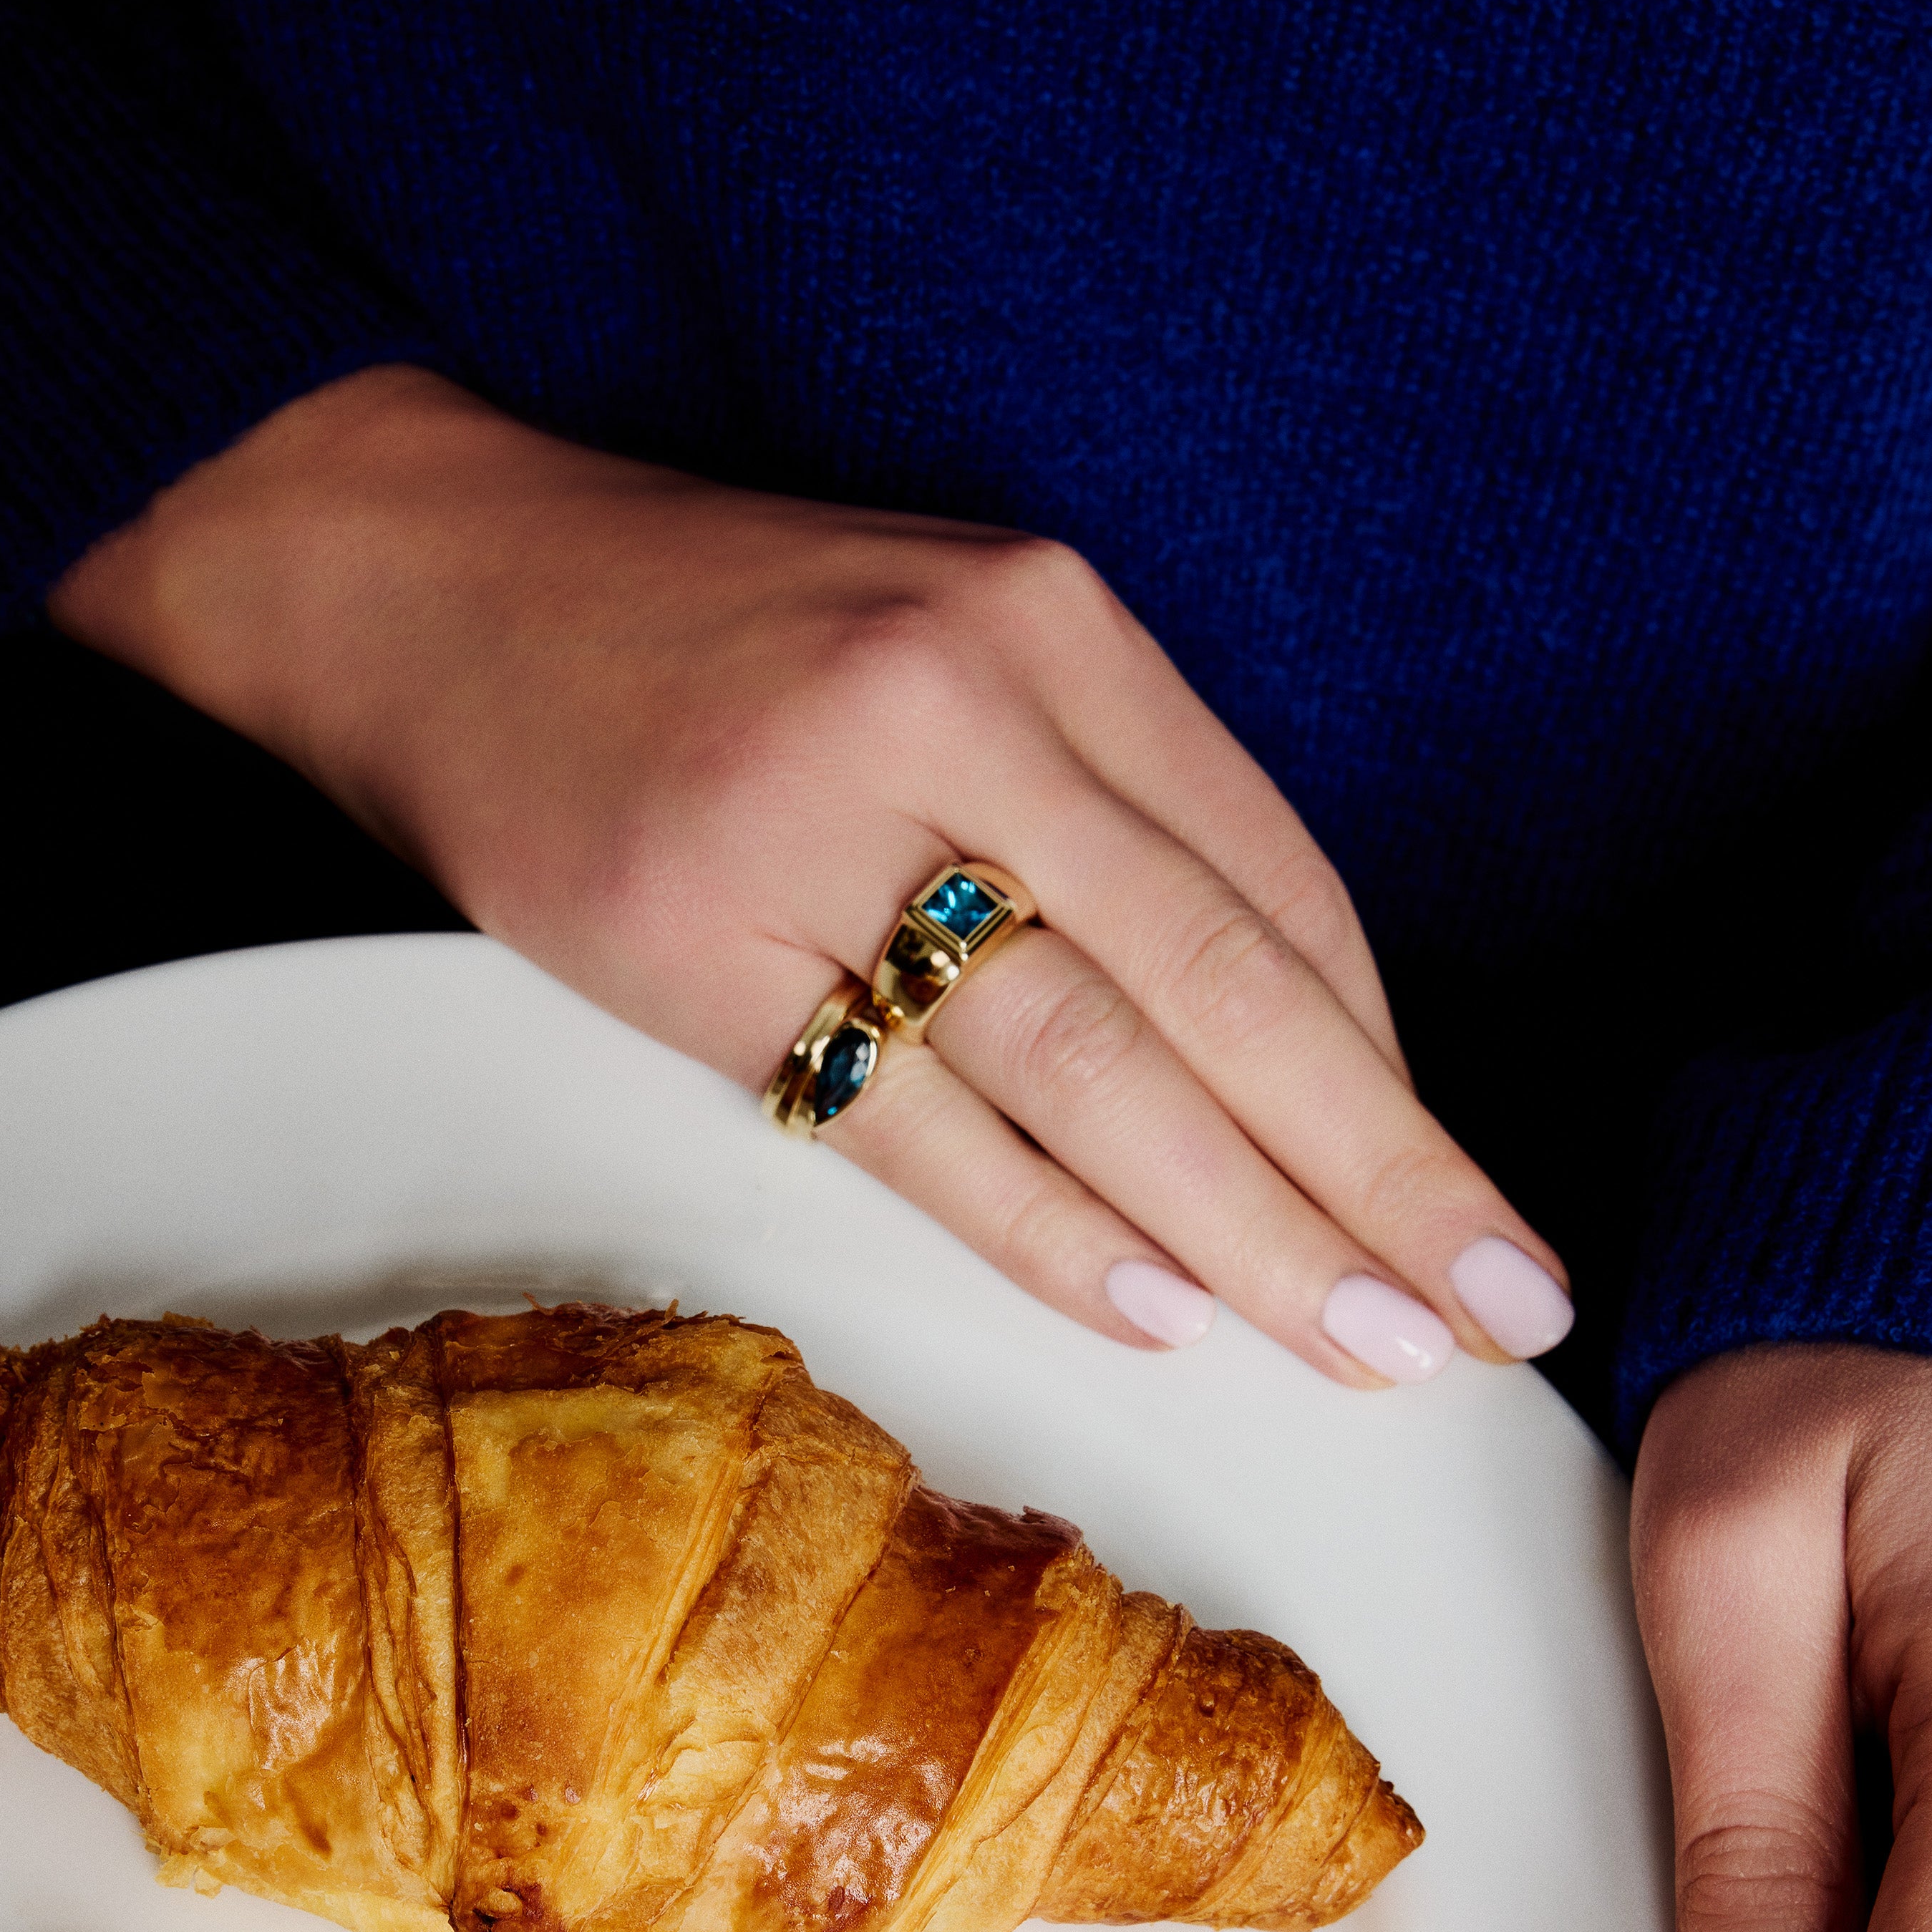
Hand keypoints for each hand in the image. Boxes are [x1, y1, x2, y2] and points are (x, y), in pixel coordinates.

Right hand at [50, 367, 1571, 1380]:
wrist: (433, 584)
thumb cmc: (724, 641)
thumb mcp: (951, 648)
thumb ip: (1115, 812)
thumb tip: (1296, 1052)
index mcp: (1048, 624)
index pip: (1275, 880)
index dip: (1389, 1066)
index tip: (1476, 1205)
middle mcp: (953, 706)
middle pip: (1220, 984)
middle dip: (1380, 1170)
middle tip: (1499, 1314)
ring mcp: (814, 824)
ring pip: (1089, 1067)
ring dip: (1246, 1229)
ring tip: (1366, 1347)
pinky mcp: (689, 941)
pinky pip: (910, 1128)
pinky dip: (1047, 1230)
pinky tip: (1160, 1316)